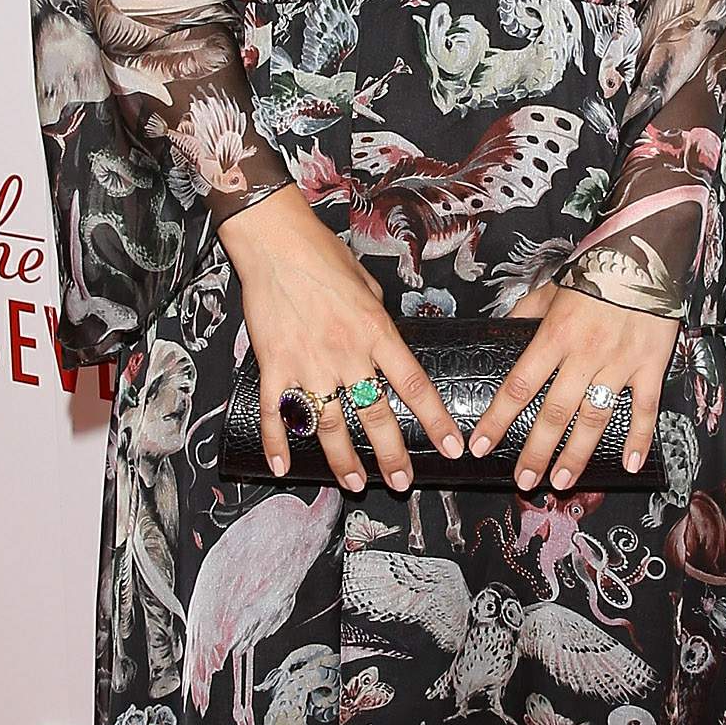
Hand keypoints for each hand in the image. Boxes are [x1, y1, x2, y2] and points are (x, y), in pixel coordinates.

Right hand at [217, 186, 465, 492]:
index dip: (436, 421)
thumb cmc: (323, 254)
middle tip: (402, 482)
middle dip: (391, 456)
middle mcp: (346, 353)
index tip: (451, 449)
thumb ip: (379, 318)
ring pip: (329, 425)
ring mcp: (309, 363)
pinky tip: (282, 466)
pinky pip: (276, 413)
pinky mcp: (274, 365)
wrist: (275, 241)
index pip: (414, 385)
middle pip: (375, 416)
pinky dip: (277, 443)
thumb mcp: (367, 283)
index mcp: (376, 332)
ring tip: (353, 483)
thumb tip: (385, 340)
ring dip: (342, 460)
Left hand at [470, 282, 679, 491]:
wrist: (645, 252)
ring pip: (595, 418)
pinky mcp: (650, 365)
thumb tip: (501, 332)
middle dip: (536, 452)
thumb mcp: (550, 288)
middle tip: (524, 481)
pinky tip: (629, 465)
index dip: (497, 419)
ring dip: (577, 454)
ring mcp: (620, 363)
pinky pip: (645, 409)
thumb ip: (524, 314)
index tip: (481, 445)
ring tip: (562, 481)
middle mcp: (585, 354)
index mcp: (554, 335)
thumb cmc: (594, 270)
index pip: (518, 386)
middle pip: (554, 413)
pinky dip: (639, 439)